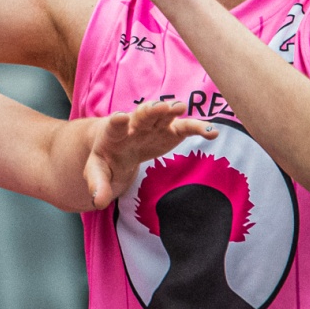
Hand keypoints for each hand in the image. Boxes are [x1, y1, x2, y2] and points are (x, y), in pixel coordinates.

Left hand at [82, 106, 215, 207]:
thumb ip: (97, 185)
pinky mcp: (170, 132)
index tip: (119, 117)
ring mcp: (154, 127)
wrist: (117, 146)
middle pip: (141, 116)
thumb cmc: (106, 159)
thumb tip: (98, 201)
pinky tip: (213, 132)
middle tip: (159, 107)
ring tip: (181, 108)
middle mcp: (134, 125)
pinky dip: (198, 128)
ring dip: (171, 110)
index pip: (113, 127)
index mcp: (112, 134)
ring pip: (163, 115)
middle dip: (149, 111)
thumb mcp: (97, 172)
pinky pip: (185, 128)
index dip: (116, 122)